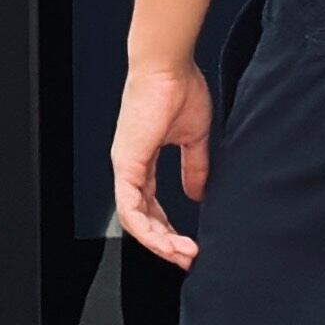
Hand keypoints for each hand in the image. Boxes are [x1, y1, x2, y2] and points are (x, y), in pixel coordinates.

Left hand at [112, 59, 213, 267]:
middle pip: (143, 219)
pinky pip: (130, 208)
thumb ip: (195, 167)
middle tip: (189, 259)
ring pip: (135, 220)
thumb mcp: (194, 137)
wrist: (169, 65)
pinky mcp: (127, 163)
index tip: (192, 247)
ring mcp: (125, 166)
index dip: (170, 230)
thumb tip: (198, 194)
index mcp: (143, 160)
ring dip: (160, 243)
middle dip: (166, 244)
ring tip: (184, 255)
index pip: (152, 207)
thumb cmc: (178, 88)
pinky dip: (148, 229)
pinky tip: (167, 242)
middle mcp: (131, 167)